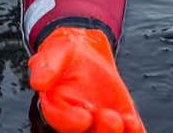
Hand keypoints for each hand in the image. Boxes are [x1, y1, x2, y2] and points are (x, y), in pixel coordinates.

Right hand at [29, 27, 145, 132]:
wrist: (88, 49)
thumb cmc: (68, 52)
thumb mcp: (56, 50)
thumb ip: (47, 65)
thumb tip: (38, 82)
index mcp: (57, 105)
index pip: (60, 119)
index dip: (71, 122)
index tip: (84, 117)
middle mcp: (77, 118)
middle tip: (110, 118)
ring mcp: (99, 121)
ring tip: (125, 120)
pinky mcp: (119, 118)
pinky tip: (134, 123)